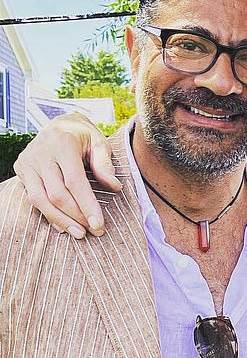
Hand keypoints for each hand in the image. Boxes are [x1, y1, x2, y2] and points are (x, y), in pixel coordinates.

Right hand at [12, 113, 119, 237]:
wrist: (59, 124)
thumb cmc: (83, 136)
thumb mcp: (99, 142)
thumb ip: (105, 164)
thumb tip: (114, 187)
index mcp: (62, 144)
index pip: (74, 181)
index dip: (86, 205)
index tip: (99, 224)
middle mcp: (40, 154)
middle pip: (56, 194)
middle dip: (76, 216)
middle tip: (94, 231)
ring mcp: (27, 162)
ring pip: (40, 200)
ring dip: (61, 220)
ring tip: (80, 233)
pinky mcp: (21, 169)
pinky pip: (32, 198)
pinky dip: (49, 214)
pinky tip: (64, 225)